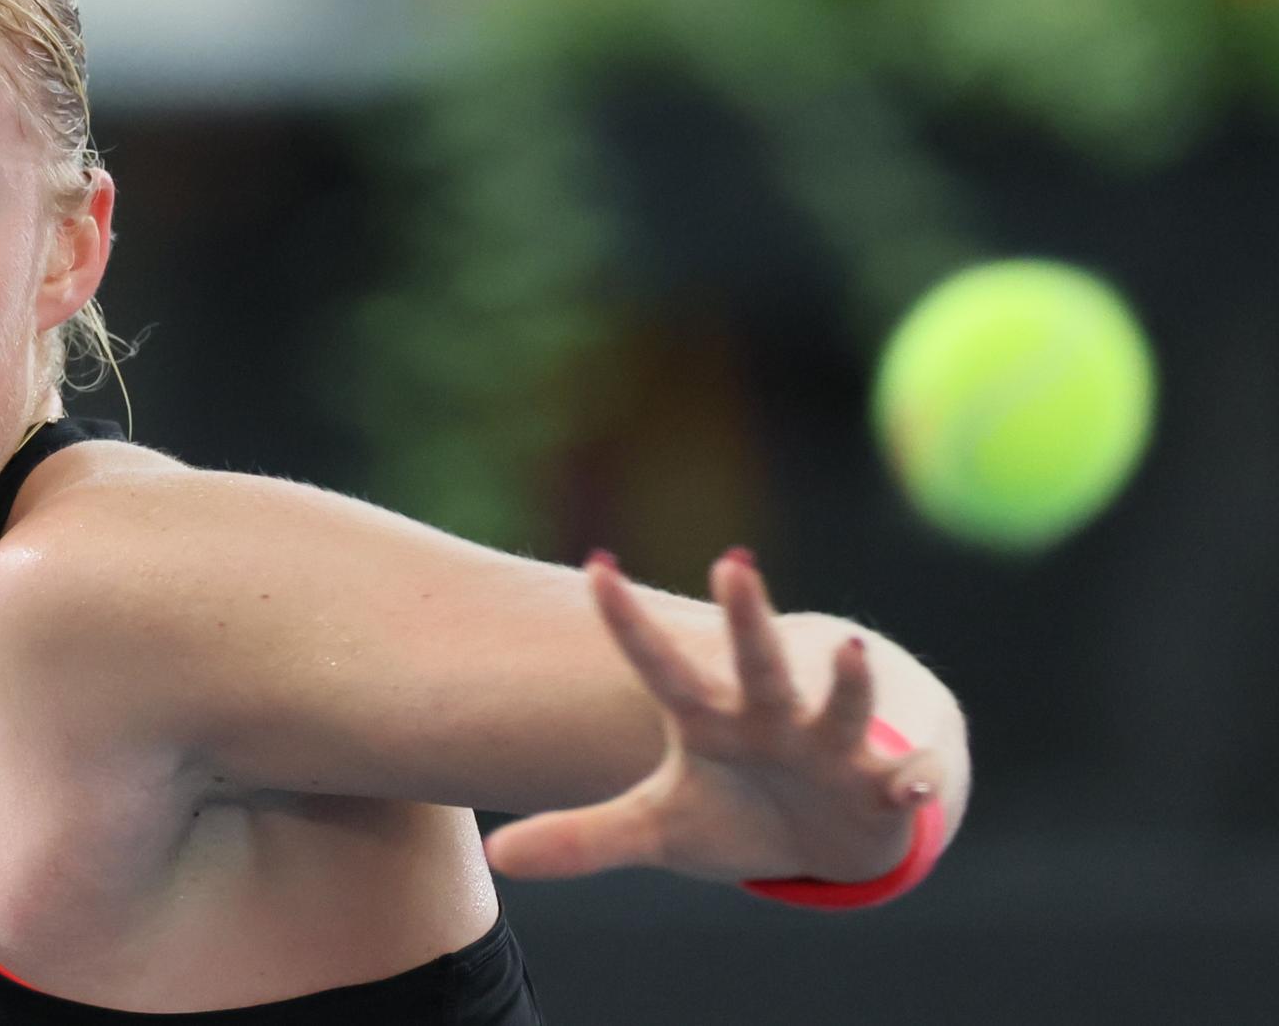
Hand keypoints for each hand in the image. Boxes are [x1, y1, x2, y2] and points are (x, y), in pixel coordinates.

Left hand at [482, 549, 943, 883]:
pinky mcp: (883, 786)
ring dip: (847, 686)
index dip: (627, 624)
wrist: (834, 827)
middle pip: (754, 662)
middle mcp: (771, 717)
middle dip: (746, 617)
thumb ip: (583, 837)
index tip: (593, 565)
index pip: (661, 666)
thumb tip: (499, 856)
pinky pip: (903, 778)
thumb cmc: (739, 809)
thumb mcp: (659, 828)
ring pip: (839, 708)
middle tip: (731, 562)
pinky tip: (919, 780)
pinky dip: (914, 778)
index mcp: (711, 719)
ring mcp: (830, 747)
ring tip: (851, 650)